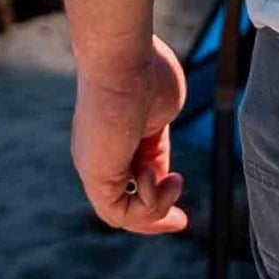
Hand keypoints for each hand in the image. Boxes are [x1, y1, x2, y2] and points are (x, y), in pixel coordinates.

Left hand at [71, 36, 190, 233]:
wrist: (123, 58)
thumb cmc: (146, 72)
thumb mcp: (164, 111)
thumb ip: (160, 140)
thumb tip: (158, 159)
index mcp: (118, 138)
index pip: (134, 178)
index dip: (157, 194)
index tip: (180, 197)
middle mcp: (101, 156)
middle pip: (124, 203)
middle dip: (154, 217)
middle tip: (182, 221)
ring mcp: (96, 167)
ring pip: (123, 213)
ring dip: (156, 208)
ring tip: (173, 182)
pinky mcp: (96, 175)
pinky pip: (118, 213)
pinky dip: (147, 207)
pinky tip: (161, 180)